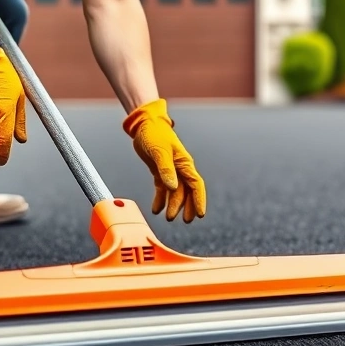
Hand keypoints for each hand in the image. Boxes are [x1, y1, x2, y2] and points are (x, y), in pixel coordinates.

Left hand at [123, 99, 205, 222]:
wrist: (144, 124)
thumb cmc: (154, 134)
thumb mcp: (159, 151)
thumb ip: (166, 169)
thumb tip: (173, 187)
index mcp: (184, 163)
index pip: (196, 184)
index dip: (199, 200)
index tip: (200, 214)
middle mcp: (180, 168)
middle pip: (188, 191)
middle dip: (188, 206)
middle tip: (185, 221)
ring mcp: (170, 170)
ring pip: (175, 192)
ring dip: (173, 205)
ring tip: (168, 217)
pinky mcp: (160, 171)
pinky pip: (163, 189)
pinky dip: (160, 199)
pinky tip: (156, 209)